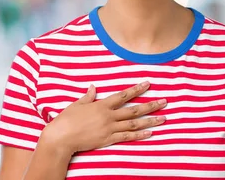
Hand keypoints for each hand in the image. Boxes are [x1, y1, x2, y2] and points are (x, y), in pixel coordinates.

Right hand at [40, 82, 166, 154]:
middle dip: (151, 105)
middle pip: (134, 110)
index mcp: (102, 105)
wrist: (60, 138)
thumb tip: (93, 87)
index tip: (148, 84)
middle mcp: (108, 116)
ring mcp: (109, 128)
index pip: (123, 95)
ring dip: (150, 120)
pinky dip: (139, 135)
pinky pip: (127, 137)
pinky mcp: (108, 139)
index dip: (137, 89)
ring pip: (134, 124)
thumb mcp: (77, 105)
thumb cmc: (65, 120)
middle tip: (165, 102)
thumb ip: (88, 96)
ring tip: (163, 118)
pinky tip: (150, 133)